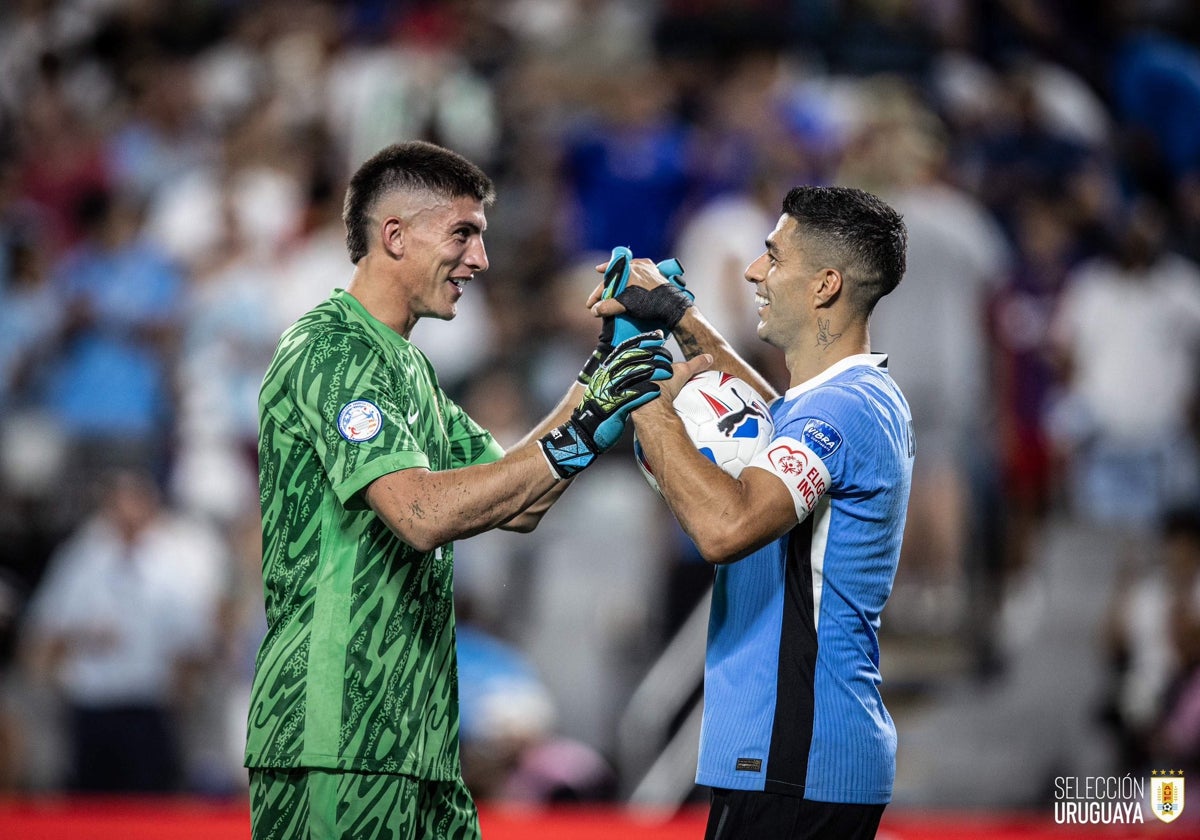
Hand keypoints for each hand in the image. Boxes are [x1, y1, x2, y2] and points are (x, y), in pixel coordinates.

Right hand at [542, 332, 673, 478]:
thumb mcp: (605, 387)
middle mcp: (606, 377)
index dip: (642, 341)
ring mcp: (609, 391)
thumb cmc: (599, 409)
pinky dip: (645, 393)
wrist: (584, 431)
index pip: (625, 350)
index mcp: (605, 370)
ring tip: (668, 370)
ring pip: (633, 375)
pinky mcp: (613, 407)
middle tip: (667, 352)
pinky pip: (631, 397)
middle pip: (631, 359)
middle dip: (651, 354)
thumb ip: (617, 375)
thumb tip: (633, 363)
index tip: (657, 335)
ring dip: (652, 372)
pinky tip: (657, 391)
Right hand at [587, 247, 693, 348]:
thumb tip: (594, 310)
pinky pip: (641, 273)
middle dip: (607, 288)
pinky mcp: (657, 274)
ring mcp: (649, 269)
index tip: (590, 304)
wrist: (673, 306)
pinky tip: (630, 285)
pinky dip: (633, 279)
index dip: (596, 293)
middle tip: (600, 300)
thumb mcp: (625, 304)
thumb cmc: (650, 303)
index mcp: (629, 268)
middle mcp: (638, 265)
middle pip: (617, 276)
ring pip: (628, 274)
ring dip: (619, 283)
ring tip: (613, 293)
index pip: (607, 280)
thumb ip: (608, 306)